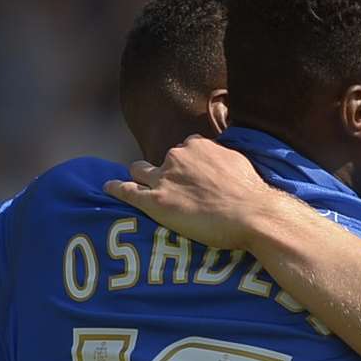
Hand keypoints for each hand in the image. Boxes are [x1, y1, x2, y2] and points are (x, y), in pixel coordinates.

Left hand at [102, 135, 290, 249]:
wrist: (252, 214)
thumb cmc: (252, 193)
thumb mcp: (242, 164)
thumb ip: (226, 161)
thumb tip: (227, 167)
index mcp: (198, 146)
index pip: (187, 149)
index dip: (189, 164)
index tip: (194, 175)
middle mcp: (178, 157)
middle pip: (163, 160)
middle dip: (165, 170)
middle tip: (175, 188)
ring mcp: (165, 179)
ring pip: (140, 171)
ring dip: (140, 177)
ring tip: (139, 186)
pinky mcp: (156, 202)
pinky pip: (127, 191)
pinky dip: (116, 188)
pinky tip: (108, 188)